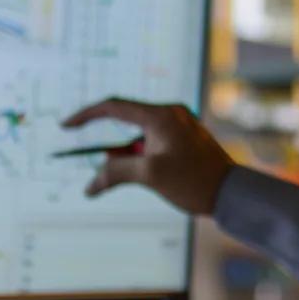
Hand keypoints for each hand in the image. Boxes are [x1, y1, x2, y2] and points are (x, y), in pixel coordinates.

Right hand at [62, 98, 235, 214]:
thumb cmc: (194, 180)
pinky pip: (152, 143)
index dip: (86, 115)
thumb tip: (91, 184)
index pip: (114, 106)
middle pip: (126, 123)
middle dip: (112, 149)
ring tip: (136, 179)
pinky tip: (145, 176)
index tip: (66, 126)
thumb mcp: (150, 175)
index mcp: (160, 115)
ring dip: (128, 158)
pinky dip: (140, 158)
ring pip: (139, 137)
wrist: (232, 193)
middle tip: (105, 171)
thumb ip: (116, 173)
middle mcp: (169, 114)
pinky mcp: (183, 139)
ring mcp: (178, 125)